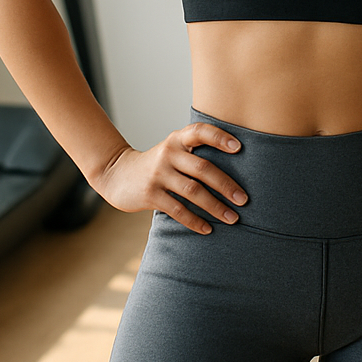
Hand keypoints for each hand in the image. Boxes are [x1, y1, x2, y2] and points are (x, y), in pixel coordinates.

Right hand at [92, 123, 248, 234]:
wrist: (117, 174)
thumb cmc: (158, 164)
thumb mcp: (172, 150)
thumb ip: (195, 153)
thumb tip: (238, 169)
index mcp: (177, 139)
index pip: (200, 132)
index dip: (219, 137)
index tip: (239, 148)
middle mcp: (168, 154)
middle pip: (202, 168)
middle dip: (226, 185)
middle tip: (244, 199)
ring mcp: (158, 174)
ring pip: (193, 191)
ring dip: (215, 206)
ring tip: (232, 218)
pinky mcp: (150, 194)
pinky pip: (177, 209)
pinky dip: (195, 221)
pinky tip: (208, 229)